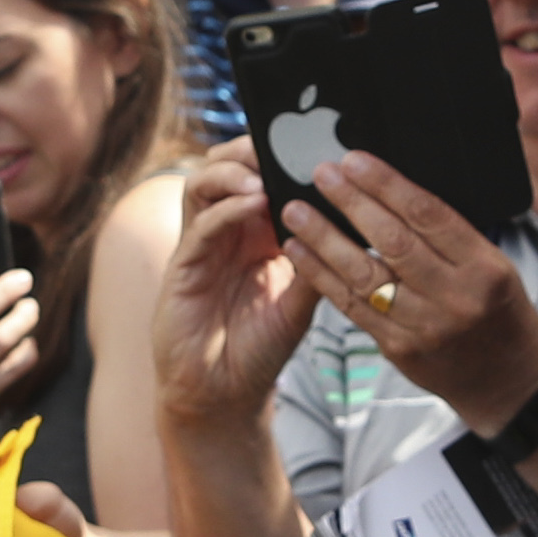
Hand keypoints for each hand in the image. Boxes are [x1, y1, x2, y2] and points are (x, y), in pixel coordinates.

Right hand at [154, 147, 316, 428]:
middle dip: (252, 149)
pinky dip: (226, 209)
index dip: (280, 155)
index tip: (313, 143)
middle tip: (285, 148)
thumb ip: (320, 261)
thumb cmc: (261, 347)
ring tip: (266, 178)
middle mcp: (226, 230)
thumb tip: (354, 223)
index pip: (261, 174)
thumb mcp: (302, 300)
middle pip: (227, 166)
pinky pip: (200, 225)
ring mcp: (201, 245)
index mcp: (255, 231)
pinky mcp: (183, 267)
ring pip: (203, 183)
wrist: (224, 393)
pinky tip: (253, 205)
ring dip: (235, 172)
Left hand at [280, 153, 537, 435]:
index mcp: (483, 268)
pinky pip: (353, 307)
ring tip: (296, 211)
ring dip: (324, 239)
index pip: (429, 215)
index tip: (355, 161)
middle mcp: (454, 298)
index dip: (387, 185)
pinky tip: (300, 253)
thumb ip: (450, 235)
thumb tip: (392, 190)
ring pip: (364, 276)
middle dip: (352, 203)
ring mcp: (424, 327)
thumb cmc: (499, 312)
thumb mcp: (493, 265)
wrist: (507, 380)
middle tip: (321, 174)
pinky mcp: (399, 349)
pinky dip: (322, 277)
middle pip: (393, 242)